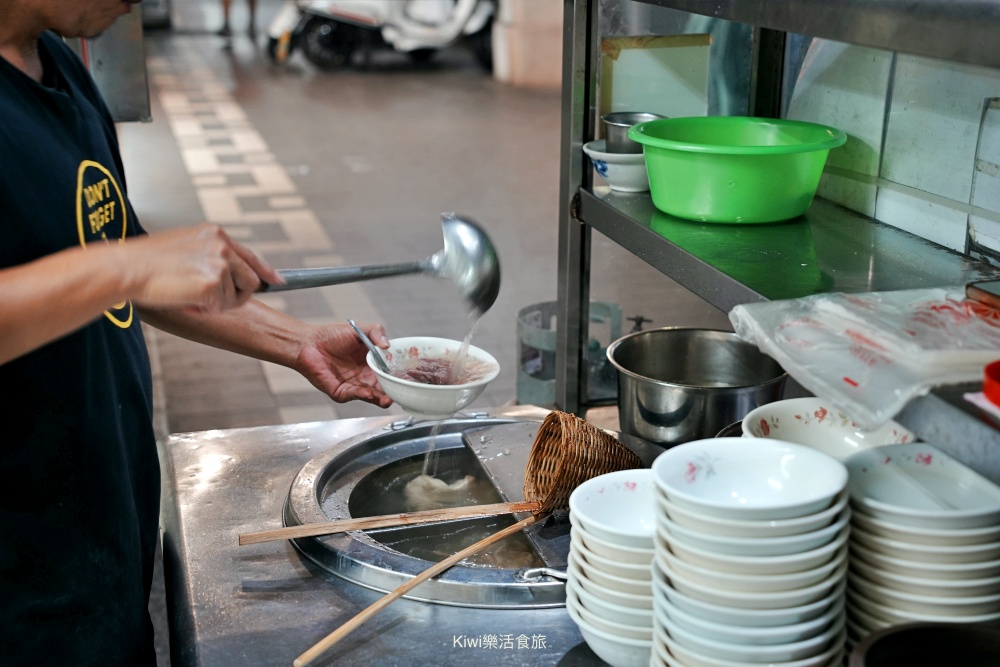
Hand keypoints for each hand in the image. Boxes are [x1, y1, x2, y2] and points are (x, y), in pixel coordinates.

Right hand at [124, 224, 282, 312]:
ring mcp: (219, 264)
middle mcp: (222, 246)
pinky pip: (219, 308)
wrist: (126, 268)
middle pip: (252, 281)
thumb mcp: (185, 247)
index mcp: (215, 234)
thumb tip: (230, 273)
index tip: (278, 281)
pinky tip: (184, 300)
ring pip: (236, 298)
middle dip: (238, 296)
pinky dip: (203, 310)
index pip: (250, 256)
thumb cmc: (147, 261)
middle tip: (212, 301)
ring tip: (189, 294)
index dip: (266, 272)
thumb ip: (210, 256)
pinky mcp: (212, 283)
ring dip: (216, 304)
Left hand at [294, 322, 392, 407]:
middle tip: (401, 393)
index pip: (390, 372)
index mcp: (373, 363)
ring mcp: (354, 385)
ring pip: (372, 395)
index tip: (407, 378)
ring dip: (380, 398)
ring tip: (387, 399)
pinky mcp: (342, 392)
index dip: (398, 376)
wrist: (308, 344)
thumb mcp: (359, 330)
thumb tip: (388, 345)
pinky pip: (354, 395)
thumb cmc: (332, 335)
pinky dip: (362, 395)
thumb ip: (376, 332)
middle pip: (384, 387)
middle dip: (392, 392)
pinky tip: (368, 393)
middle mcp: (365, 376)